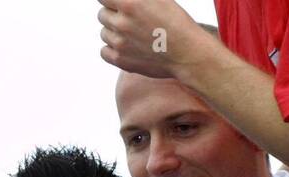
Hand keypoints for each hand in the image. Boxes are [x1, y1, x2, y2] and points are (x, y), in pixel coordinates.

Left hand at [97, 0, 212, 79]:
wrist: (187, 52)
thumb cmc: (176, 22)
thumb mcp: (159, 0)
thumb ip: (136, 0)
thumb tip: (124, 2)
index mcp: (130, 3)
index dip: (111, 1)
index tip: (117, 4)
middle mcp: (122, 22)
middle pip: (102, 14)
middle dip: (113, 14)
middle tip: (130, 19)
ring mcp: (119, 43)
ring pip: (104, 33)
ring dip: (114, 32)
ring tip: (134, 33)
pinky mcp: (119, 59)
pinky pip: (104, 51)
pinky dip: (112, 48)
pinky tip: (127, 46)